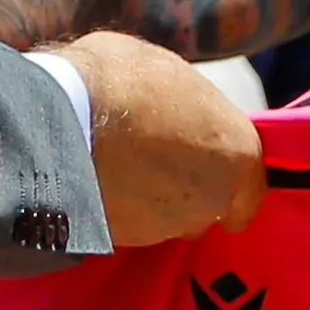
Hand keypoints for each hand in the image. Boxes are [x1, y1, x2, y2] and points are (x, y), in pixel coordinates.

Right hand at [58, 31, 266, 248]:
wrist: (59, 122)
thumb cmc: (120, 80)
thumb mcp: (165, 68)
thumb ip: (184, 102)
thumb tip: (172, 102)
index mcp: (237, 150)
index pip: (250, 188)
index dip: (226, 178)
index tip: (208, 170)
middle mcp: (212, 199)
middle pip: (207, 207)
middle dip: (188, 192)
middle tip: (155, 160)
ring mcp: (168, 225)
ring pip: (168, 220)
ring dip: (151, 201)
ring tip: (120, 168)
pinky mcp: (127, 242)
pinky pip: (131, 227)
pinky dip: (120, 210)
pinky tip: (98, 183)